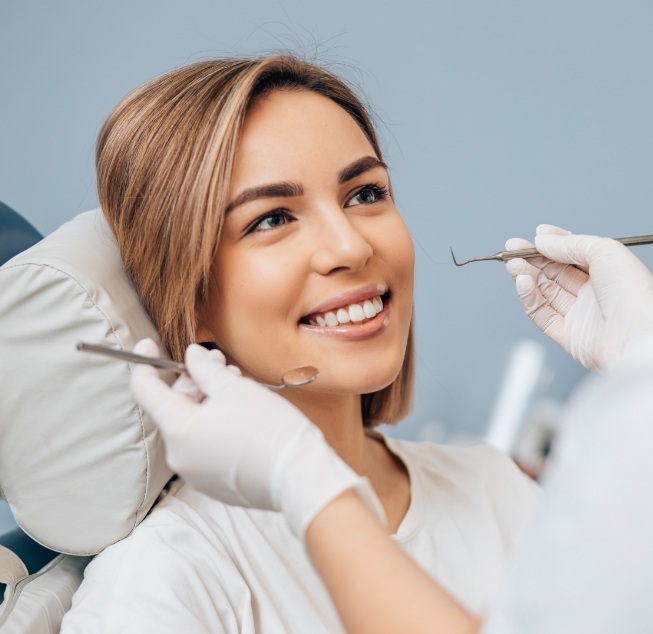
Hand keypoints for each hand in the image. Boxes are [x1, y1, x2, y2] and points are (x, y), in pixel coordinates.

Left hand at [130, 339, 383, 536]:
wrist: (299, 477)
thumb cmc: (268, 429)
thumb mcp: (234, 388)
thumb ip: (205, 369)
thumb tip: (191, 356)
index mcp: (178, 430)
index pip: (146, 391)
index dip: (144, 363)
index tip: (148, 345)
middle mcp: (179, 456)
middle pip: (174, 408)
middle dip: (193, 380)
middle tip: (218, 361)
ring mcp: (196, 474)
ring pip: (192, 426)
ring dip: (207, 401)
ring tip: (236, 384)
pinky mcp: (215, 483)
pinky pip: (206, 446)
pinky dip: (215, 425)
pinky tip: (240, 412)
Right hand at [505, 224, 652, 370]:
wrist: (639, 338)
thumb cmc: (635, 295)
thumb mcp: (605, 252)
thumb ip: (570, 244)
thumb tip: (543, 240)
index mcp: (607, 273)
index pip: (572, 256)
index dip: (552, 245)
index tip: (534, 237)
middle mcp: (593, 294)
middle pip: (554, 273)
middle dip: (532, 259)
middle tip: (512, 249)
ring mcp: (579, 315)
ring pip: (544, 292)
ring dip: (526, 276)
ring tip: (513, 264)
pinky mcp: (567, 335)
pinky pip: (541, 314)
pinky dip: (529, 297)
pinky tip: (522, 282)